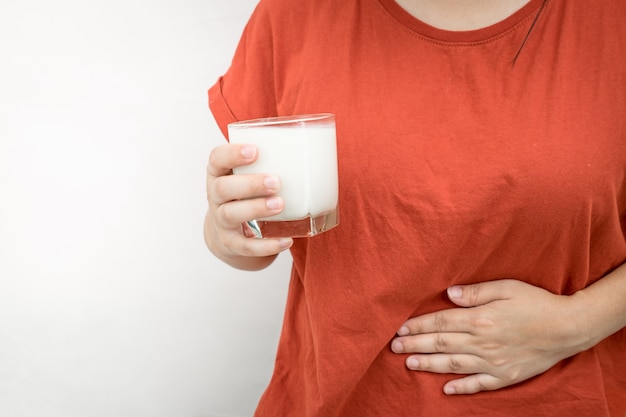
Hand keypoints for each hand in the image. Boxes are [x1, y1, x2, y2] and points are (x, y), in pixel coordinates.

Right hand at [205, 143, 291, 269]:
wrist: (227, 232)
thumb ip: (270, 162)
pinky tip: (286, 241)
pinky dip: (266, 245)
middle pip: (223, 188)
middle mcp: (215, 196)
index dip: (232, 153)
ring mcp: (221, 221)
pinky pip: (246, 246)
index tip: (255, 150)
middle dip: (250, 184)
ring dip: (256, 209)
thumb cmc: (245, 195)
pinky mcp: (231, 243)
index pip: (216, 158)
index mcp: (219, 173)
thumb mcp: (248, 176)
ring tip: (280, 205)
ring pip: (231, 214)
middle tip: (276, 182)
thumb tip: (319, 148)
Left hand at [390, 279, 589, 394]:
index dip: (418, 325)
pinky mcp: (505, 376)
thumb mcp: (506, 287)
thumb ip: (475, 292)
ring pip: (453, 365)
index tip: (401, 327)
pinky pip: (478, 384)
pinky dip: (461, 388)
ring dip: (429, 365)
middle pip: (441, 344)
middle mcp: (482, 343)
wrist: (569, 328)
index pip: (440, 322)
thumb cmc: (536, 302)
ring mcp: (493, 362)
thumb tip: (448, 294)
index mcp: (480, 319)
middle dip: (415, 345)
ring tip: (409, 363)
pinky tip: (446, 389)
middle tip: (394, 346)